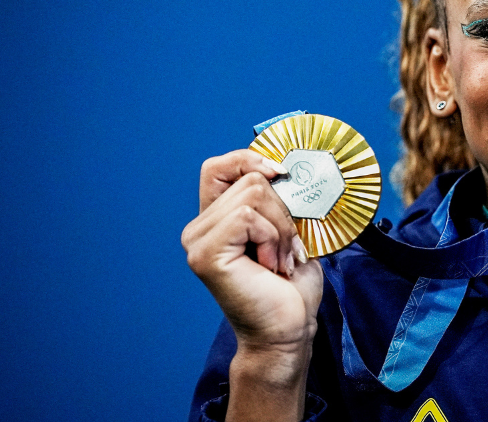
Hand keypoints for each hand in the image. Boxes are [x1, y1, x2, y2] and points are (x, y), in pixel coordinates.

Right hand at [182, 149, 323, 354]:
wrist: (288, 329)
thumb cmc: (290, 287)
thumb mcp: (286, 231)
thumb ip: (276, 199)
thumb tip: (284, 168)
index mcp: (216, 220)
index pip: (220, 166)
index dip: (250, 159)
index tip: (281, 174)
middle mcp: (198, 229)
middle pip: (250, 178)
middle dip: (283, 210)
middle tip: (287, 248)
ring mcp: (197, 241)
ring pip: (253, 194)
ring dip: (281, 227)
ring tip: (280, 259)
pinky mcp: (206, 253)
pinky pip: (247, 216)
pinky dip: (271, 237)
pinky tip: (271, 266)